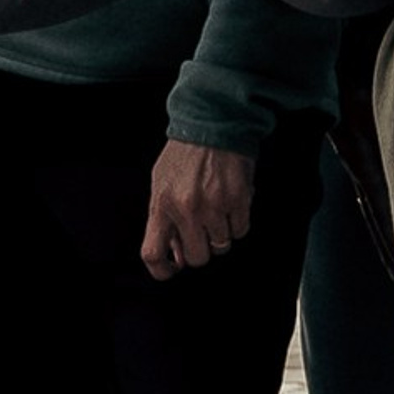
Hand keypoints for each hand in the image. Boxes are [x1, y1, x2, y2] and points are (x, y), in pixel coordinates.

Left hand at [142, 141, 255, 278]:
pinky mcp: (238, 200)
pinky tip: (230, 202)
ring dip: (220, 233)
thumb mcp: (161, 183)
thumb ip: (164, 218)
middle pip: (197, 258)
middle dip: (200, 249)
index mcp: (161, 204)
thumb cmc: (185, 153)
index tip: (172, 269)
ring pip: (221, 246)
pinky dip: (237, 222)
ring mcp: (214, 206)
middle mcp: (186, 209)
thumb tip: (176, 254)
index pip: (152, 253)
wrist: (213, 123)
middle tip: (201, 231)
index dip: (162, 270)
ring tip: (216, 208)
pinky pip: (241, 231)